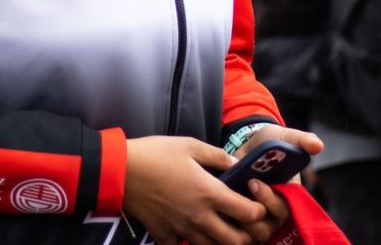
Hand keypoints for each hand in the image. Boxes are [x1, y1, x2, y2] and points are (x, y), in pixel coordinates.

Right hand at [124, 135, 267, 244]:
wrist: (121, 170)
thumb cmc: (156, 154)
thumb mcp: (190, 145)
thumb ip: (217, 156)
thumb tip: (236, 164)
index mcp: (209, 192)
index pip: (248, 213)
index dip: (259, 211)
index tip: (256, 203)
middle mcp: (199, 216)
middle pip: (236, 241)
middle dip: (247, 235)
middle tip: (244, 224)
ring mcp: (181, 229)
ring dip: (221, 241)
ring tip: (221, 229)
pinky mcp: (164, 235)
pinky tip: (190, 233)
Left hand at [231, 125, 323, 241]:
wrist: (247, 144)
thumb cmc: (270, 143)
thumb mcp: (284, 137)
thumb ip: (300, 140)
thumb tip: (317, 145)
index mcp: (289, 196)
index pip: (284, 210)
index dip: (270, 201)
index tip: (254, 183)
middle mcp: (276, 211)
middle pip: (269, 227)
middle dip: (254, 211)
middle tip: (238, 189)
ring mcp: (259, 218)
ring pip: (254, 234)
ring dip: (240, 220)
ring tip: (228, 199)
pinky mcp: (242, 219)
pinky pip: (238, 233)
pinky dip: (229, 224)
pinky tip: (219, 206)